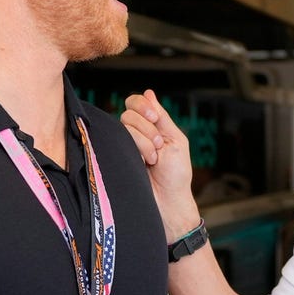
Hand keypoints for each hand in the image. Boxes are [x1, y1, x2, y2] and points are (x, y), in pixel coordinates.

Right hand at [122, 89, 201, 238]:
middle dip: (148, 129)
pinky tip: (144, 162)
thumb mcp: (175, 140)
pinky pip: (118, 141)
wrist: (169, 201)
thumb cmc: (176, 174)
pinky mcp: (117, 158)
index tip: (154, 119)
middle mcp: (135, 134)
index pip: (135, 103)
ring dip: (144, 142)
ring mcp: (124, 146)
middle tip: (159, 147)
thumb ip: (162, 116)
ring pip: (124, 126)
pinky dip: (136, 149)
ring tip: (153, 160)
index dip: (143, 106)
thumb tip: (149, 93)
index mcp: (151, 126)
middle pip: (129, 113)